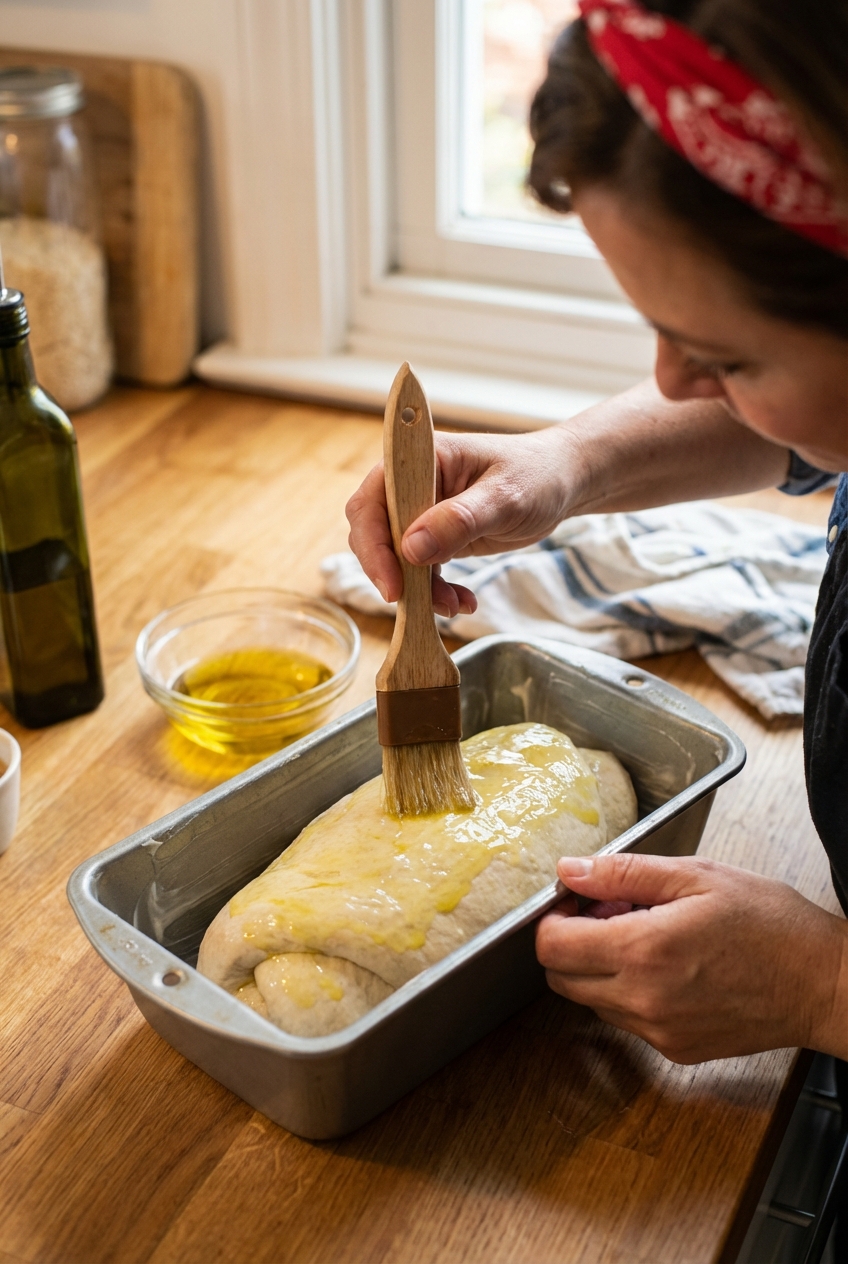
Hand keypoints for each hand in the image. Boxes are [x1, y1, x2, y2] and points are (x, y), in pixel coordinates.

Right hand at [345, 428, 580, 615]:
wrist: (562, 484)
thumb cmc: (537, 476)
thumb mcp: (504, 497)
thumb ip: (459, 520)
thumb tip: (411, 548)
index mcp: (419, 459)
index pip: (373, 501)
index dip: (374, 545)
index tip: (393, 586)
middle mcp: (411, 484)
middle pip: (374, 533)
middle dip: (395, 574)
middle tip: (421, 605)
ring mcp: (421, 511)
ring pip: (395, 558)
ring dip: (418, 590)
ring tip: (453, 604)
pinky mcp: (434, 535)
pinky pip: (418, 570)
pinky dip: (435, 591)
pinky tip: (462, 601)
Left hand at [536, 853, 847, 1062]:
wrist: (823, 984)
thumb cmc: (769, 924)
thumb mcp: (696, 877)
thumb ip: (622, 874)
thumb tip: (569, 871)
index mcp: (645, 951)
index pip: (553, 947)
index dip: (555, 917)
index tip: (579, 900)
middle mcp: (643, 1000)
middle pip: (561, 979)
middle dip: (571, 943)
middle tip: (611, 914)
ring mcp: (658, 1032)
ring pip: (591, 1001)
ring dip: (600, 969)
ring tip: (648, 938)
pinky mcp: (675, 1051)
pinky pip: (626, 1021)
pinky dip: (630, 994)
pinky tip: (668, 968)